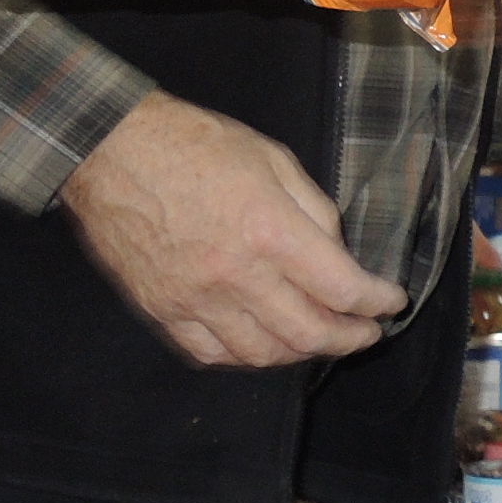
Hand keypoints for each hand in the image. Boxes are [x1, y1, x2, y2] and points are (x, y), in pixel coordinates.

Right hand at [62, 92, 406, 368]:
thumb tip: (338, 254)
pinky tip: (264, 345)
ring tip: (319, 340)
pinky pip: (211, 354)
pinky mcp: (162, 310)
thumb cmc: (195, 145)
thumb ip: (314, 212)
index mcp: (271, 232)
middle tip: (365, 333)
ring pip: (262, 354)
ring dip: (301, 354)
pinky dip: (246, 357)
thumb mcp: (274, 159)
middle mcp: (236, 276)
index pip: (342, 290)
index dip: (377, 303)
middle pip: (309, 333)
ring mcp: (195, 300)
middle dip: (349, 339)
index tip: (391, 302)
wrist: (111, 151)